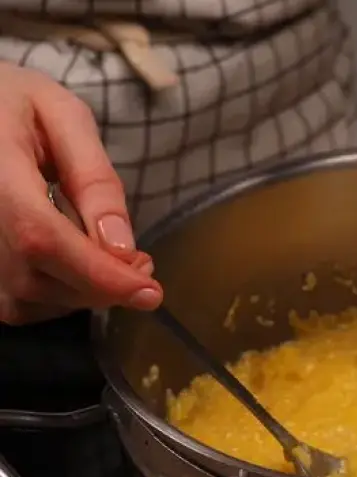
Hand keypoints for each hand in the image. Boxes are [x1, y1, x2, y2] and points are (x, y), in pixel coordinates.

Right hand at [0, 62, 162, 324]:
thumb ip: (95, 179)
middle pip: (33, 278)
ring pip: (25, 299)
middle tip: (144, 268)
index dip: (97, 273)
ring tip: (118, 264)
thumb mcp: (65, 116)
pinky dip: (58, 296)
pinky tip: (82, 270)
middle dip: (101, 285)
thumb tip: (123, 247)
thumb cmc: (16, 101)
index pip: (40, 237)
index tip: (149, 290)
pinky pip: (14, 302)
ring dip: (83, 294)